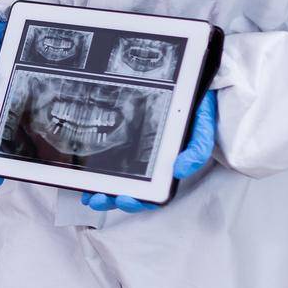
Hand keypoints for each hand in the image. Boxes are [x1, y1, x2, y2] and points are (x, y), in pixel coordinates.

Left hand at [80, 91, 218, 212]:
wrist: (191, 86)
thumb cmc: (197, 113)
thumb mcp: (201, 130)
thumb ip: (196, 150)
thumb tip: (179, 170)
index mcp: (168, 167)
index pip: (152, 192)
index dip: (138, 201)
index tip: (124, 199)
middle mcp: (151, 164)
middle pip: (131, 188)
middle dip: (112, 198)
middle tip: (99, 199)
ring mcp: (137, 151)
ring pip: (117, 178)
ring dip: (102, 189)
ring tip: (89, 193)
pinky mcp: (125, 137)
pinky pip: (109, 156)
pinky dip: (97, 166)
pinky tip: (86, 170)